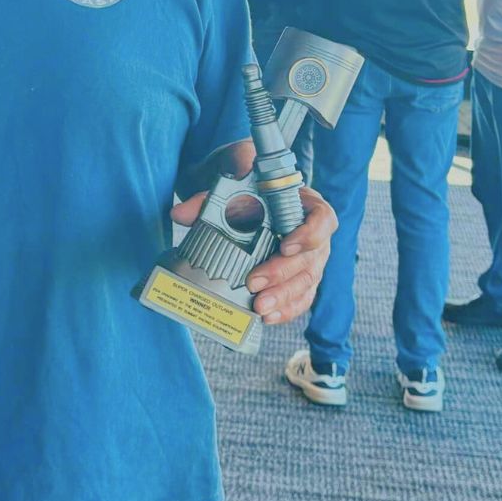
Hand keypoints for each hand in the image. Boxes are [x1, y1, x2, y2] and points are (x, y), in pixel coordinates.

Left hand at [171, 185, 336, 324]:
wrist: (245, 192)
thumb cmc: (246, 186)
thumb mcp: (229, 183)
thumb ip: (208, 197)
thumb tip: (179, 215)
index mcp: (305, 203)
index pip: (322, 218)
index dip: (309, 234)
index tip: (285, 245)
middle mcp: (313, 232)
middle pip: (311, 257)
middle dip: (282, 273)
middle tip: (254, 283)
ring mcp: (310, 257)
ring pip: (307, 281)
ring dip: (284, 297)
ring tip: (260, 308)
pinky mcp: (300, 277)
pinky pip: (301, 296)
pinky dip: (286, 309)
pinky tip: (269, 317)